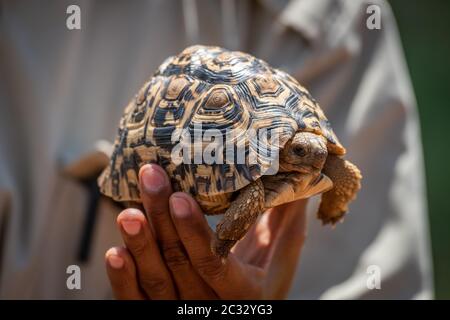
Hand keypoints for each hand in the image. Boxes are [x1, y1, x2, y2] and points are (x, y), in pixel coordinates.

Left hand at [105, 164, 306, 298]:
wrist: (249, 309)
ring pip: (156, 282)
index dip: (195, 232)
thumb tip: (299, 171)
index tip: (180, 196)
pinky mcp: (161, 313)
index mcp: (244, 292)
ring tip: (128, 211)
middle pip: (180, 264)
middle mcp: (211, 305)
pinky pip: (137, 302)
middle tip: (151, 178)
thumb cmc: (267, 279)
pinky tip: (115, 252)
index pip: (214, 263)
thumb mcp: (282, 252)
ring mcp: (183, 312)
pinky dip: (123, 280)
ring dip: (140, 245)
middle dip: (162, 221)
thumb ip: (286, 218)